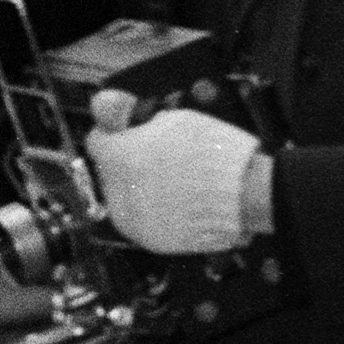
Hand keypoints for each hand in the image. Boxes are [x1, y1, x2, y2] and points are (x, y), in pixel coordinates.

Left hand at [90, 98, 269, 257]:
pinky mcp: (148, 241)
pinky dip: (154, 211)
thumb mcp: (173, 119)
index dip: (117, 135)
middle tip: (164, 160)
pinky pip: (141, 220)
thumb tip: (98, 102)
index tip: (136, 135)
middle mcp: (117, 192)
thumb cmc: (214, 151)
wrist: (246, 195)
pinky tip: (180, 202)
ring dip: (139, 189)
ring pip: (122, 198)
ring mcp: (132, 221)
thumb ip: (128, 114)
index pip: (97, 142)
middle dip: (128, 164)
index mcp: (118, 158)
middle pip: (109, 172)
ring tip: (177, 183)